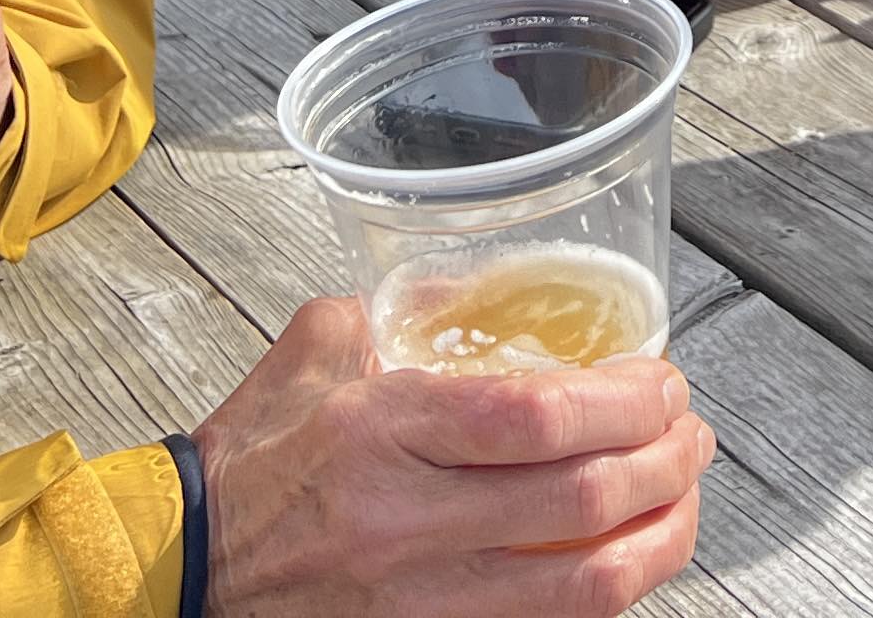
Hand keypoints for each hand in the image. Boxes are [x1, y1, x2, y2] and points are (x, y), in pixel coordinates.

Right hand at [191, 296, 712, 617]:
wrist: (180, 573)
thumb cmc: (248, 465)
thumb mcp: (311, 354)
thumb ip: (392, 308)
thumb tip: (469, 287)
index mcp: (380, 430)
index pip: (533, 418)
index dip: (622, 402)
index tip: (663, 381)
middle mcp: (407, 521)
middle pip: (580, 500)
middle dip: (665, 462)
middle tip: (693, 432)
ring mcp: (420, 600)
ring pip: (584, 584)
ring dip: (660, 539)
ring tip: (686, 498)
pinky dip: (604, 596)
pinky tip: (629, 562)